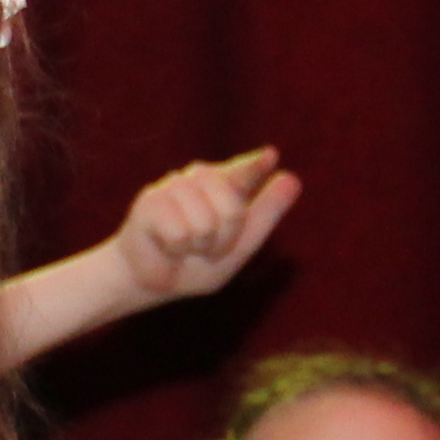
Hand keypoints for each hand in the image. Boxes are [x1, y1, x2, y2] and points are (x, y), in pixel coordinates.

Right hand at [107, 148, 300, 305]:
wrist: (147, 282)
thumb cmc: (193, 265)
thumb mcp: (238, 247)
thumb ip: (265, 214)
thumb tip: (292, 177)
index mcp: (223, 187)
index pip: (244, 173)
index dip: (255, 167)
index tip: (271, 157)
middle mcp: (198, 179)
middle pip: (232, 210)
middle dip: (224, 241)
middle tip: (206, 250)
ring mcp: (173, 186)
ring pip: (205, 223)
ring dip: (197, 248)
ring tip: (184, 248)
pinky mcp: (150, 201)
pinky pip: (180, 233)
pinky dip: (176, 251)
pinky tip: (166, 247)